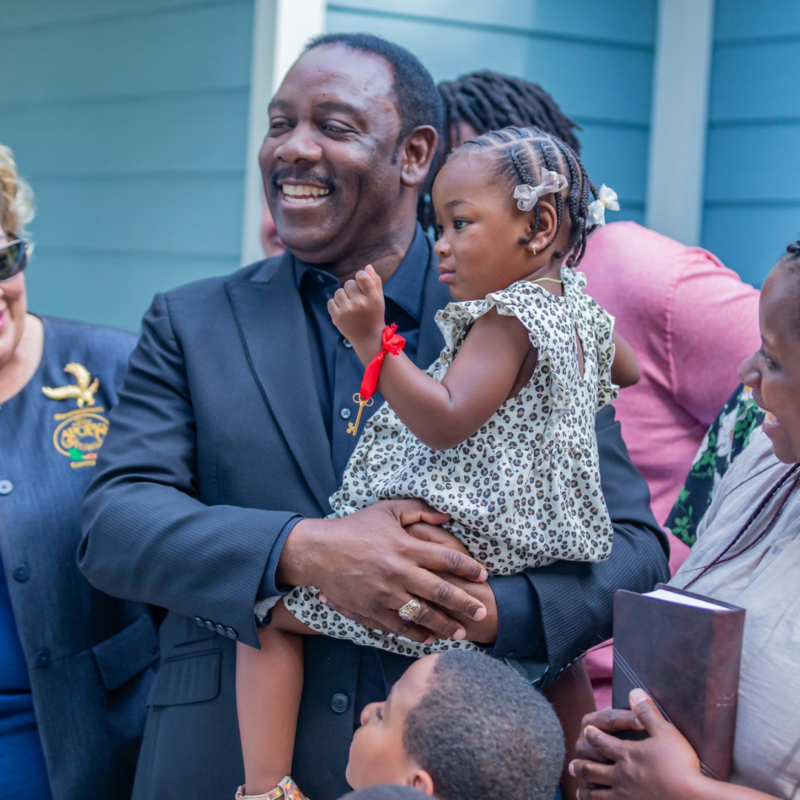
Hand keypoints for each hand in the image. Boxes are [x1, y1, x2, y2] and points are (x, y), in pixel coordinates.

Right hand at [276, 500, 488, 643]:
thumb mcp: (387, 510)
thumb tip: (447, 515)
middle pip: (441, 591)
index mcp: (405, 547)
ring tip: (461, 631)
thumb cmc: (354, 528)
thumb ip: (418, 511)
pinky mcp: (372, 610)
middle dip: (466, 603)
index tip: (483, 575)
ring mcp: (386, 594)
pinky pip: (399, 626)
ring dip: (446, 624)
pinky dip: (416, 634)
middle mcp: (399, 572)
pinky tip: (430, 638)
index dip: (469, 568)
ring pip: (423, 614)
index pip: (447, 559)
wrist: (319, 552)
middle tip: (484, 612)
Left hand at [328, 265, 385, 355]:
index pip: (362, 276)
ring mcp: (347, 311)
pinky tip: (343, 311)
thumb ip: (375, 282)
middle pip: (348, 283)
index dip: (360, 276)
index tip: (361, 282)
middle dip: (352, 289)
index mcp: (372, 298)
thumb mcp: (379, 299)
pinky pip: (331, 301)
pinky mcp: (337, 317)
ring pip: (339, 292)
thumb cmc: (374, 316)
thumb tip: (367, 266)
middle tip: (357, 299)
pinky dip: (335, 305)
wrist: (367, 338)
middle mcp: (360, 304)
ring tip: (350, 306)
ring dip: (343, 296)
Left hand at [570, 690, 705, 799]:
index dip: (592, 734)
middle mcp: (619, 776)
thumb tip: (634, 692)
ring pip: (598, 794)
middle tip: (572, 765)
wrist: (692, 799)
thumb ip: (647, 712)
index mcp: (625, 754)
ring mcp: (625, 797)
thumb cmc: (681, 765)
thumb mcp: (665, 732)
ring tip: (580, 790)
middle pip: (592, 769)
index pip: (600, 741)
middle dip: (581, 765)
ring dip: (587, 791)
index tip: (587, 731)